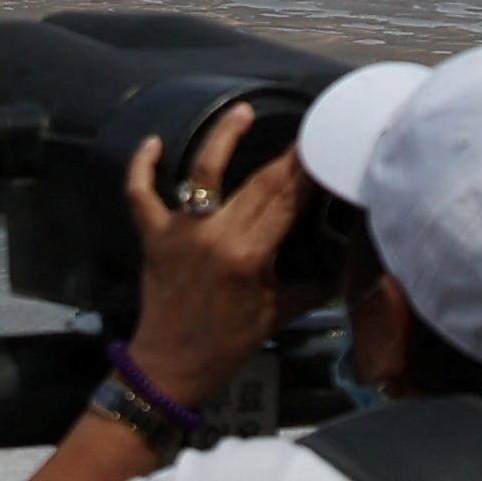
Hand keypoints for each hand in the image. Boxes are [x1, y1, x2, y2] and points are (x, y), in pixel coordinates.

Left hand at [120, 104, 305, 409]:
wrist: (167, 371)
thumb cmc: (223, 348)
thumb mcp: (275, 316)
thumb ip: (309, 287)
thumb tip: (340, 268)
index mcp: (247, 256)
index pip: (287, 202)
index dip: (309, 174)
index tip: (327, 151)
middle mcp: (214, 235)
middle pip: (258, 183)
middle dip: (287, 155)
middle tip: (307, 131)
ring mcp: (180, 233)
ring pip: (203, 172)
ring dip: (223, 137)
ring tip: (242, 110)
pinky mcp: (154, 239)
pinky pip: (141, 196)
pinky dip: (142, 168)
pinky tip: (152, 143)